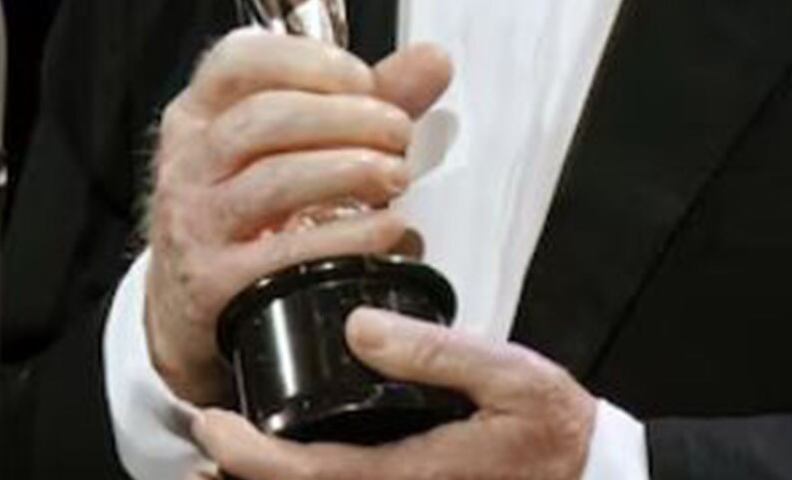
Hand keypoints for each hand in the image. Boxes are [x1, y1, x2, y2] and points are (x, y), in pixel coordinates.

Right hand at [143, 28, 452, 406]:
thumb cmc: (251, 214)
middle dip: (345, 118)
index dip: (308, 61)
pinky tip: (387, 230)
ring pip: (274, 179)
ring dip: (349, 171)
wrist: (196, 305)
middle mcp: (189, 162)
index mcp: (200, 114)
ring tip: (397, 176)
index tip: (364, 80)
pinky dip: (348, 236)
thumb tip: (431, 61)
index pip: (238, 60)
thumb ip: (364, 101)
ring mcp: (196, 222)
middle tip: (398, 132)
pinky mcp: (216, 282)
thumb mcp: (291, 148)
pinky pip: (287, 251)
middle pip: (264, 117)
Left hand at [190, 308, 596, 479]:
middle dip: (241, 479)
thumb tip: (358, 326)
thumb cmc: (554, 429)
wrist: (595, 478)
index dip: (251, 458)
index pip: (314, 476)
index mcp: (417, 473)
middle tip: (196, 440)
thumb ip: (435, 352)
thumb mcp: (509, 374)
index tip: (210, 422)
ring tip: (217, 460)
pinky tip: (278, 467)